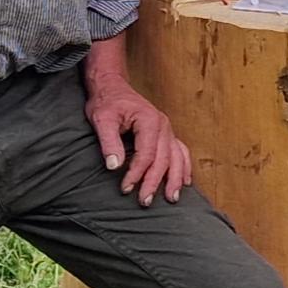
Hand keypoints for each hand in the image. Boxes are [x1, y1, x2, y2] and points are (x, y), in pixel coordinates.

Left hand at [85, 76, 191, 203]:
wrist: (112, 86)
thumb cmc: (106, 101)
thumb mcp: (102, 119)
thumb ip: (109, 142)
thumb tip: (114, 166)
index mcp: (149, 121)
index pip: (147, 154)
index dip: (137, 173)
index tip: (125, 188)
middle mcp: (163, 125)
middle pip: (163, 159)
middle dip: (155, 182)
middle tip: (145, 201)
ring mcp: (167, 130)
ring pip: (177, 158)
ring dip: (175, 179)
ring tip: (171, 199)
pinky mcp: (166, 134)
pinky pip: (181, 152)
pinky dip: (184, 167)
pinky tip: (185, 181)